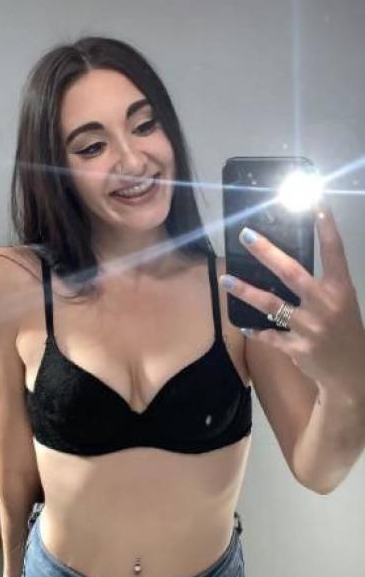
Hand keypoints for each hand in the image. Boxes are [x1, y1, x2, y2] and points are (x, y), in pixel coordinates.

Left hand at [219, 205, 364, 396]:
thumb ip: (321, 286)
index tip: (315, 202)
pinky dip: (255, 330)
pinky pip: (269, 335)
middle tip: (246, 235)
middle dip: (267, 252)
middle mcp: (325, 304)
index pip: (334, 252)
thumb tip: (283, 264)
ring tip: (225, 279)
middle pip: (291, 272)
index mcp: (340, 289)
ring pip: (271, 304)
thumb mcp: (342, 303)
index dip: (326, 227)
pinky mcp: (297, 347)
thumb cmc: (344, 331)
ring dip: (245, 291)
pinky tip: (242, 324)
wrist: (352, 373)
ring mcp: (309, 327)